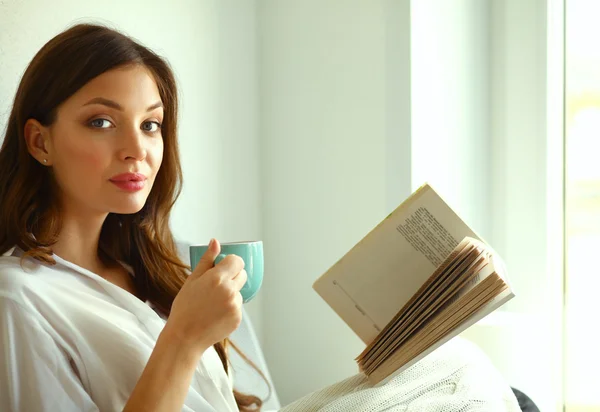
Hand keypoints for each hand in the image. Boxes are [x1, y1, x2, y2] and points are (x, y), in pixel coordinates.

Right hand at [164, 239, 246, 354]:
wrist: (185, 337)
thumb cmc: (185, 307)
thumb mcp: (192, 280)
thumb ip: (207, 260)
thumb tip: (215, 242)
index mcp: (217, 278)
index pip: (237, 260)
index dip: (230, 263)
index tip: (222, 268)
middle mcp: (230, 291)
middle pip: (242, 274)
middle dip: (233, 276)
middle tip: (216, 286)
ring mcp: (235, 306)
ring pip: (240, 291)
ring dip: (231, 293)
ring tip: (212, 303)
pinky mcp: (238, 318)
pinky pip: (238, 307)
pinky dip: (230, 308)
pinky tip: (215, 314)